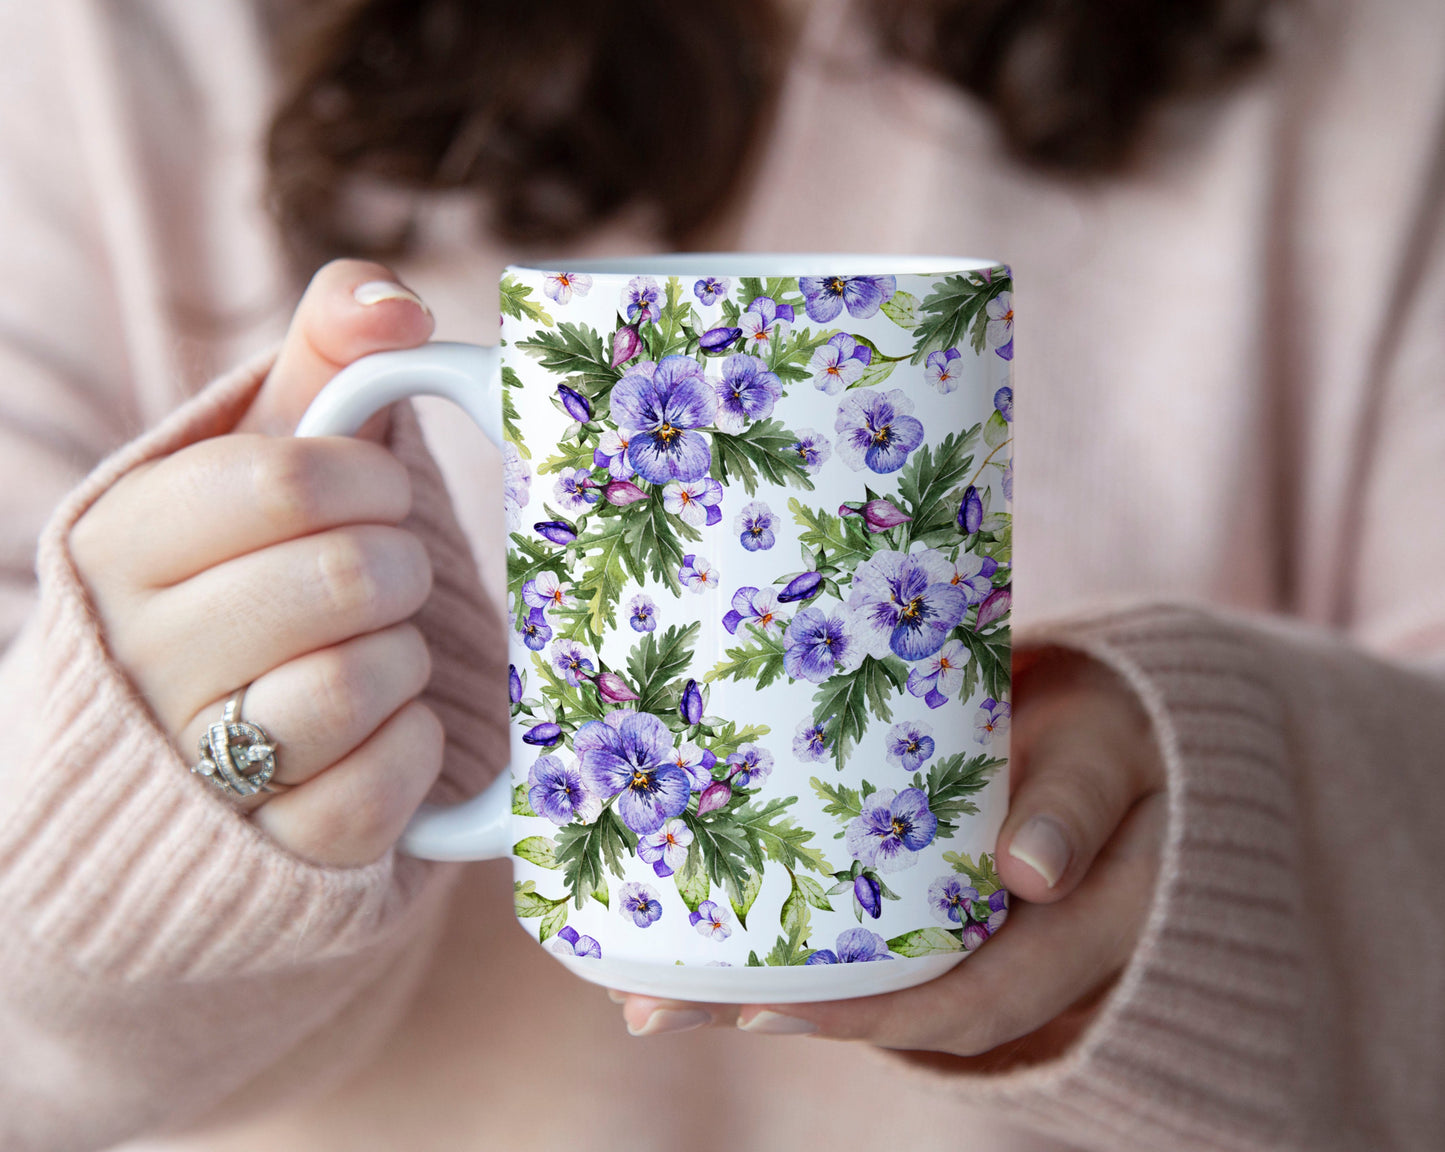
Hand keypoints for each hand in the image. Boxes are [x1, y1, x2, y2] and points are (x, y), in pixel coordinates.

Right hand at [71, 260, 443, 866]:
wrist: (169, 754)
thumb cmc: (236, 576)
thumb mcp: (256, 456)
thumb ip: (321, 357)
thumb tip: (392, 302)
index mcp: (120, 541)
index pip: (286, 477)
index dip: (371, 481)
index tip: (377, 494)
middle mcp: (136, 657)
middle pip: (343, 578)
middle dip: (397, 569)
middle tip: (384, 578)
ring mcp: (189, 767)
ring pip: (357, 686)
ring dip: (404, 660)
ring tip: (377, 653)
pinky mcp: (260, 854)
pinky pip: (376, 793)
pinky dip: (410, 751)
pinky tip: (384, 729)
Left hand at [615, 649, 1165, 1066]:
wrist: (1124, 721)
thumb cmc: (1121, 729)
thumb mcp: (1111, 751)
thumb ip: (1079, 803)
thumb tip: (1031, 873)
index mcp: (1068, 939)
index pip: (965, 1001)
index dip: (865, 1016)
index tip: (762, 1013)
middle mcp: (1006, 954)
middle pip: (886, 1006)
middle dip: (772, 1012)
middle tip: (653, 1007)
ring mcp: (966, 930)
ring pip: (861, 977)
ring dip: (756, 986)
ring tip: (647, 985)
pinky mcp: (931, 897)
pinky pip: (858, 931)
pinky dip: (784, 939)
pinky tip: (705, 925)